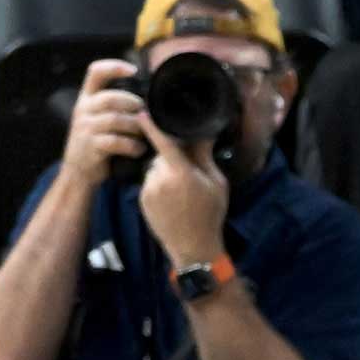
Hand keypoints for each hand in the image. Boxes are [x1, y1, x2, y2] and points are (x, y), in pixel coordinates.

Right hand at [60, 56, 151, 189]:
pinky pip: (115, 142)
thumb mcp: (96, 117)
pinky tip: (139, 149)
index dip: (114, 67)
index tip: (133, 70)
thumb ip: (113, 104)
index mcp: (86, 98)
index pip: (95, 72)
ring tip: (145, 133)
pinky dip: (132, 145)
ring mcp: (85, 129)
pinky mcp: (90, 147)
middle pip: (110, 98)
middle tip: (145, 113)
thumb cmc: (95, 141)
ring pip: (114, 120)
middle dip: (132, 104)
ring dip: (135, 126)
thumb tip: (146, 97)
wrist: (77, 172)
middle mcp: (83, 110)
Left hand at [138, 117, 230, 270]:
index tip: (142, 111)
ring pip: (154, 169)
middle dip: (171, 157)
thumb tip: (203, 133)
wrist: (193, 248)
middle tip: (188, 171)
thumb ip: (205, 156)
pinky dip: (158, 184)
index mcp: (179, 172)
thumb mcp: (216, 183)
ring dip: (164, 171)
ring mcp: (148, 191)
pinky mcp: (142, 201)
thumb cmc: (210, 214)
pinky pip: (149, 183)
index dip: (151, 125)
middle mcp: (159, 179)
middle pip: (161, 156)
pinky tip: (172, 199)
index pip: (162, 142)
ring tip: (181, 190)